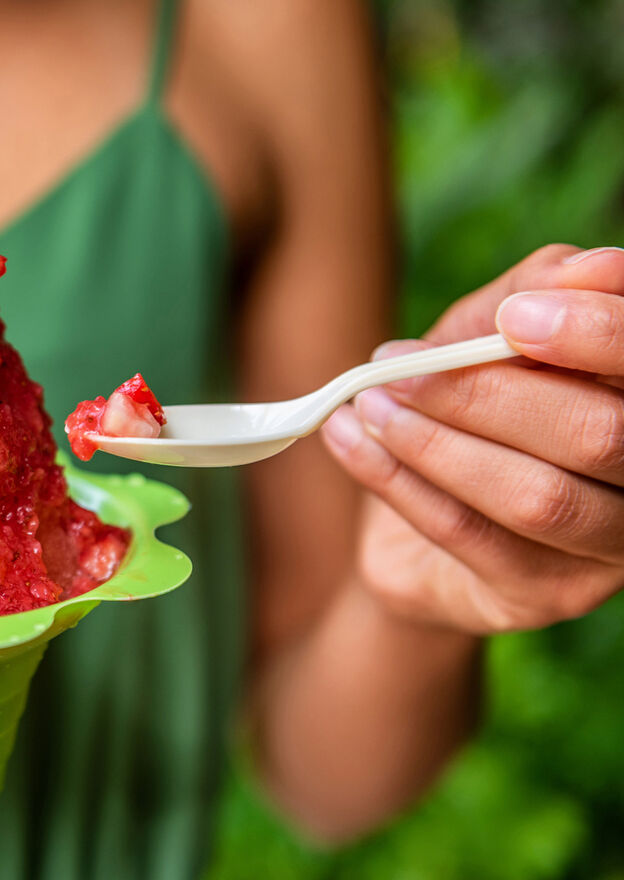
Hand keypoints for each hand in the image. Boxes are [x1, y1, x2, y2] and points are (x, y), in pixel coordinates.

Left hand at [321, 245, 623, 632]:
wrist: (415, 530)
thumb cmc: (466, 411)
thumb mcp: (482, 338)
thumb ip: (529, 297)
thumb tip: (580, 268)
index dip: (602, 335)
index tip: (518, 315)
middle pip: (601, 436)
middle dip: (489, 394)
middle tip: (396, 364)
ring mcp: (606, 553)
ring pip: (535, 497)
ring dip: (435, 442)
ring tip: (366, 404)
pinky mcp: (544, 596)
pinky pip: (469, 535)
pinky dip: (396, 480)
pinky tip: (348, 439)